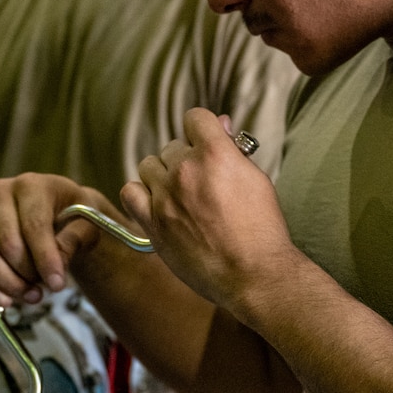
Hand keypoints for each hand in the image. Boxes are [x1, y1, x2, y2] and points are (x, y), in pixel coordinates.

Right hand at [0, 173, 110, 306]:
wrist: (58, 212)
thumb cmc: (73, 216)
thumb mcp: (86, 224)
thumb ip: (73, 241)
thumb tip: (55, 268)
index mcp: (30, 185)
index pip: (33, 225)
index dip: (45, 258)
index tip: (57, 285)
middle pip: (6, 242)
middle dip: (26, 273)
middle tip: (45, 291)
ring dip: (8, 283)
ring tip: (33, 296)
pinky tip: (8, 300)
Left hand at [121, 108, 294, 310]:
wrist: (253, 274)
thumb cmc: (262, 228)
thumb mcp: (256, 179)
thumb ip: (233, 150)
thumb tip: (220, 126)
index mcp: (215, 154)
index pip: (194, 118)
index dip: (202, 129)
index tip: (207, 142)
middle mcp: (185, 171)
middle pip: (172, 146)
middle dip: (186, 159)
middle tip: (201, 181)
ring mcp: (165, 197)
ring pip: (149, 166)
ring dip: (163, 175)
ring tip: (180, 193)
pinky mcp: (153, 223)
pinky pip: (130, 192)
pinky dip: (141, 194)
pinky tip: (157, 203)